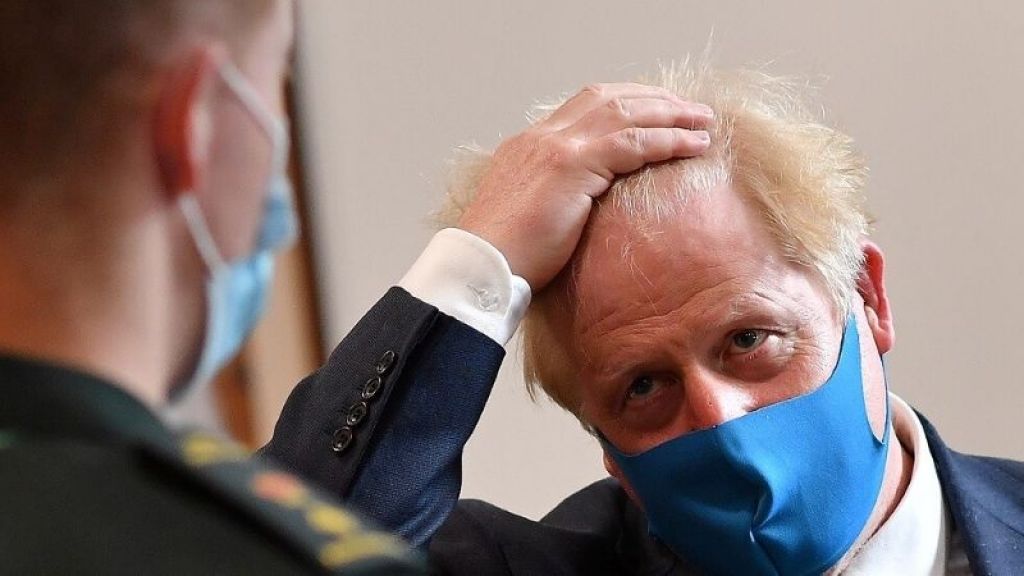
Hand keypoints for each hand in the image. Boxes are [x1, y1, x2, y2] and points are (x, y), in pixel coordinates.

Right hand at [457, 83, 712, 290]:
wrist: (481, 264)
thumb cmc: (505, 255)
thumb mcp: (531, 214)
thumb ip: (555, 197)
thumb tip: (582, 209)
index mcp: (530, 145)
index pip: (585, 105)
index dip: (627, 102)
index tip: (657, 111)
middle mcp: (542, 136)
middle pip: (609, 98)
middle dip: (655, 100)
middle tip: (690, 110)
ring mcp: (557, 147)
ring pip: (626, 113)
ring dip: (671, 116)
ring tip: (703, 122)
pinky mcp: (571, 166)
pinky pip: (632, 144)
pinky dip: (668, 141)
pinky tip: (693, 146)